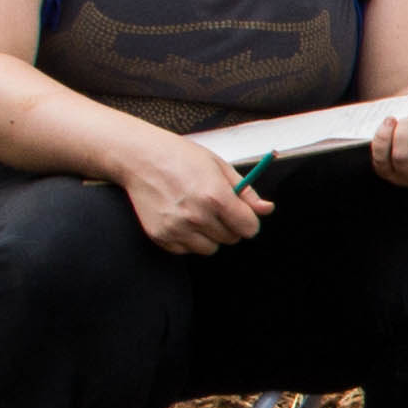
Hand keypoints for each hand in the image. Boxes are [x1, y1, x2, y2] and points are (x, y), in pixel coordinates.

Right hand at [120, 131, 265, 256]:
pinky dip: (188, 239)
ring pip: (210, 248)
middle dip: (229, 225)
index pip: (249, 228)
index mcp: (215, 196)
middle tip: (214, 206)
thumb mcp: (219, 166)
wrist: (140, 158)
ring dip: (209, 235)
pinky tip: (180, 217)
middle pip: (231, 239)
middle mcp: (196, 216)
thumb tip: (266, 209)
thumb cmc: (180, 157)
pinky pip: (187, 250)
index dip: (248, 221)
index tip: (241, 214)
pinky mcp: (161, 236)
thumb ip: (245, 192)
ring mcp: (177, 228)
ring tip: (196, 212)